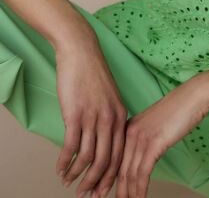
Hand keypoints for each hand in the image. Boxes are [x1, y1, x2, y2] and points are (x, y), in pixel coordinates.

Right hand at [54, 35, 128, 197]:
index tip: (103, 189)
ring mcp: (93, 117)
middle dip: (96, 182)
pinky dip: (64, 162)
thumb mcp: (109, 97)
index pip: (120, 154)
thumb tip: (104, 139)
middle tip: (87, 195)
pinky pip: (71, 147)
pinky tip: (59, 168)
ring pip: (88, 157)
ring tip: (69, 182)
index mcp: (121, 115)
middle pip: (106, 161)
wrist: (82, 52)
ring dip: (77, 174)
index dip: (111, 175)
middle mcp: (110, 119)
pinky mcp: (76, 115)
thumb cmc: (92, 74)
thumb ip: (109, 118)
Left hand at [114, 76, 208, 197]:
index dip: (106, 178)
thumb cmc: (179, 109)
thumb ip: (144, 139)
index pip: (113, 158)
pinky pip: (143, 173)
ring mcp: (141, 138)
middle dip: (111, 188)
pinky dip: (140, 190)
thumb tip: (142, 159)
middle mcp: (130, 132)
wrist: (193, 96)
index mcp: (128, 127)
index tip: (100, 190)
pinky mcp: (154, 144)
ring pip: (129, 173)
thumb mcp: (155, 125)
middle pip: (117, 168)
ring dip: (127, 194)